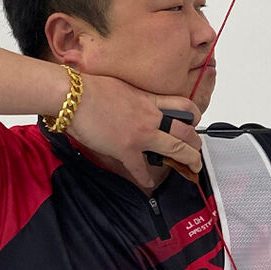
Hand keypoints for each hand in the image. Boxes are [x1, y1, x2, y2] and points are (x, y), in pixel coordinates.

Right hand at [64, 73, 202, 188]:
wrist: (73, 97)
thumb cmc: (91, 88)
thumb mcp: (123, 86)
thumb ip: (136, 97)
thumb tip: (135, 102)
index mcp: (150, 100)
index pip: (183, 107)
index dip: (195, 117)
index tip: (195, 124)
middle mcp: (151, 117)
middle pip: (186, 131)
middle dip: (196, 144)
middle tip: (197, 152)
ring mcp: (141, 135)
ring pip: (177, 149)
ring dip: (188, 160)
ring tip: (192, 168)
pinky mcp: (126, 150)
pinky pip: (141, 169)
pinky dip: (146, 178)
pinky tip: (148, 183)